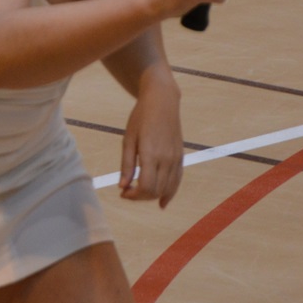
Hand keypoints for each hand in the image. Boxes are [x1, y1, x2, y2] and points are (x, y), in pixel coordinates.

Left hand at [118, 75, 183, 206]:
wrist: (162, 101)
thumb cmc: (141, 117)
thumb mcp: (128, 139)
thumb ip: (126, 165)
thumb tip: (122, 186)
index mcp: (151, 154)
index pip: (145, 187)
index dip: (133, 195)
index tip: (123, 193)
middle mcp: (166, 159)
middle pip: (156, 191)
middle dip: (140, 197)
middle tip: (127, 191)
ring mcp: (176, 159)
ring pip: (167, 189)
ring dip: (153, 196)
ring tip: (139, 193)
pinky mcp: (181, 157)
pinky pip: (177, 181)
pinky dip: (170, 193)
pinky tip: (162, 201)